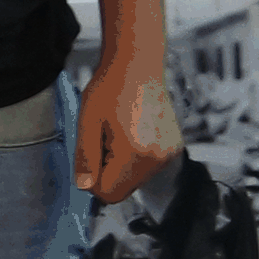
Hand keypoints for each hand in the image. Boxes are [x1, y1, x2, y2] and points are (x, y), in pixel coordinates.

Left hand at [75, 52, 182, 203]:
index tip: (90, 157)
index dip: (93, 181)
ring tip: (117, 134)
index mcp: (136, 153)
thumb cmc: (110, 88)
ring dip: (120, 165)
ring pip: (135, 180)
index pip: (109, 193)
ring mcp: (169, 154)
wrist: (138, 65)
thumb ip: (85, 158)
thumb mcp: (87, 123)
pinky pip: (147, 167)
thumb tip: (84, 186)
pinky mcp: (174, 148)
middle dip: (107, 173)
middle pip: (123, 190)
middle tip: (103, 142)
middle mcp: (158, 158)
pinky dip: (134, 158)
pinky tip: (130, 133)